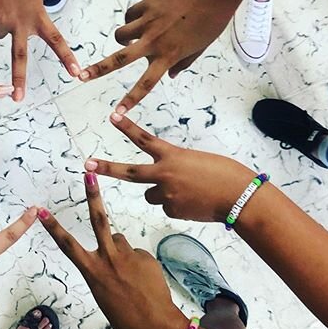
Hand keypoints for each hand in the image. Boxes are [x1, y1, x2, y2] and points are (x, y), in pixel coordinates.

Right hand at [0, 0, 80, 101]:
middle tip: (18, 98)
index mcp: (38, 14)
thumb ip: (28, 14)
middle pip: (19, 57)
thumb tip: (8, 31)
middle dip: (19, 79)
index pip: (56, 40)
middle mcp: (21, 22)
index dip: (66, 58)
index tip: (77, 74)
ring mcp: (2, 21)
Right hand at [38, 173, 185, 328]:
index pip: (68, 245)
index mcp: (92, 273)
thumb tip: (116, 249)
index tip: (41, 211)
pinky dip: (138, 264)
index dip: (53, 227)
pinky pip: (137, 253)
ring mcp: (128, 257)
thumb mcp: (104, 292)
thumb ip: (105, 267)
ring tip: (130, 276)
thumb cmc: (125, 317)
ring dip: (121, 251)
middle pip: (99, 221)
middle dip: (93, 195)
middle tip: (90, 174)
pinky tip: (144, 281)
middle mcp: (108, 260)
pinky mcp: (145, 257)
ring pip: (119, 239)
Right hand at [81, 0, 242, 111]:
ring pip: (121, 34)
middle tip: (81, 76)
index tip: (116, 114)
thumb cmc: (210, 22)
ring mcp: (148, 23)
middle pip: (118, 59)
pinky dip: (134, 18)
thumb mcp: (199, 49)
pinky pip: (130, 15)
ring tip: (132, 35)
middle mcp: (154, 42)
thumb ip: (182, 64)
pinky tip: (146, 15)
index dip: (129, 101)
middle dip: (97, 69)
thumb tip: (170, 75)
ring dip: (123, 37)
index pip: (144, 85)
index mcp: (168, 56)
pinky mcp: (146, 5)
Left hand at [85, 113, 255, 222]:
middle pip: (128, 172)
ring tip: (187, 191)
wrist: (240, 197)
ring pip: (151, 194)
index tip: (112, 117)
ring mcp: (166, 195)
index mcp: (172, 156)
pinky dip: (177, 205)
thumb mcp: (196, 160)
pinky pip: (167, 207)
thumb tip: (162, 181)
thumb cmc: (224, 173)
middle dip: (107, 168)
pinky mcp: (172, 211)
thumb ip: (174, 166)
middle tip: (88, 164)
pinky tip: (194, 203)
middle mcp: (164, 174)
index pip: (144, 139)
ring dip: (162, 192)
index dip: (127, 127)